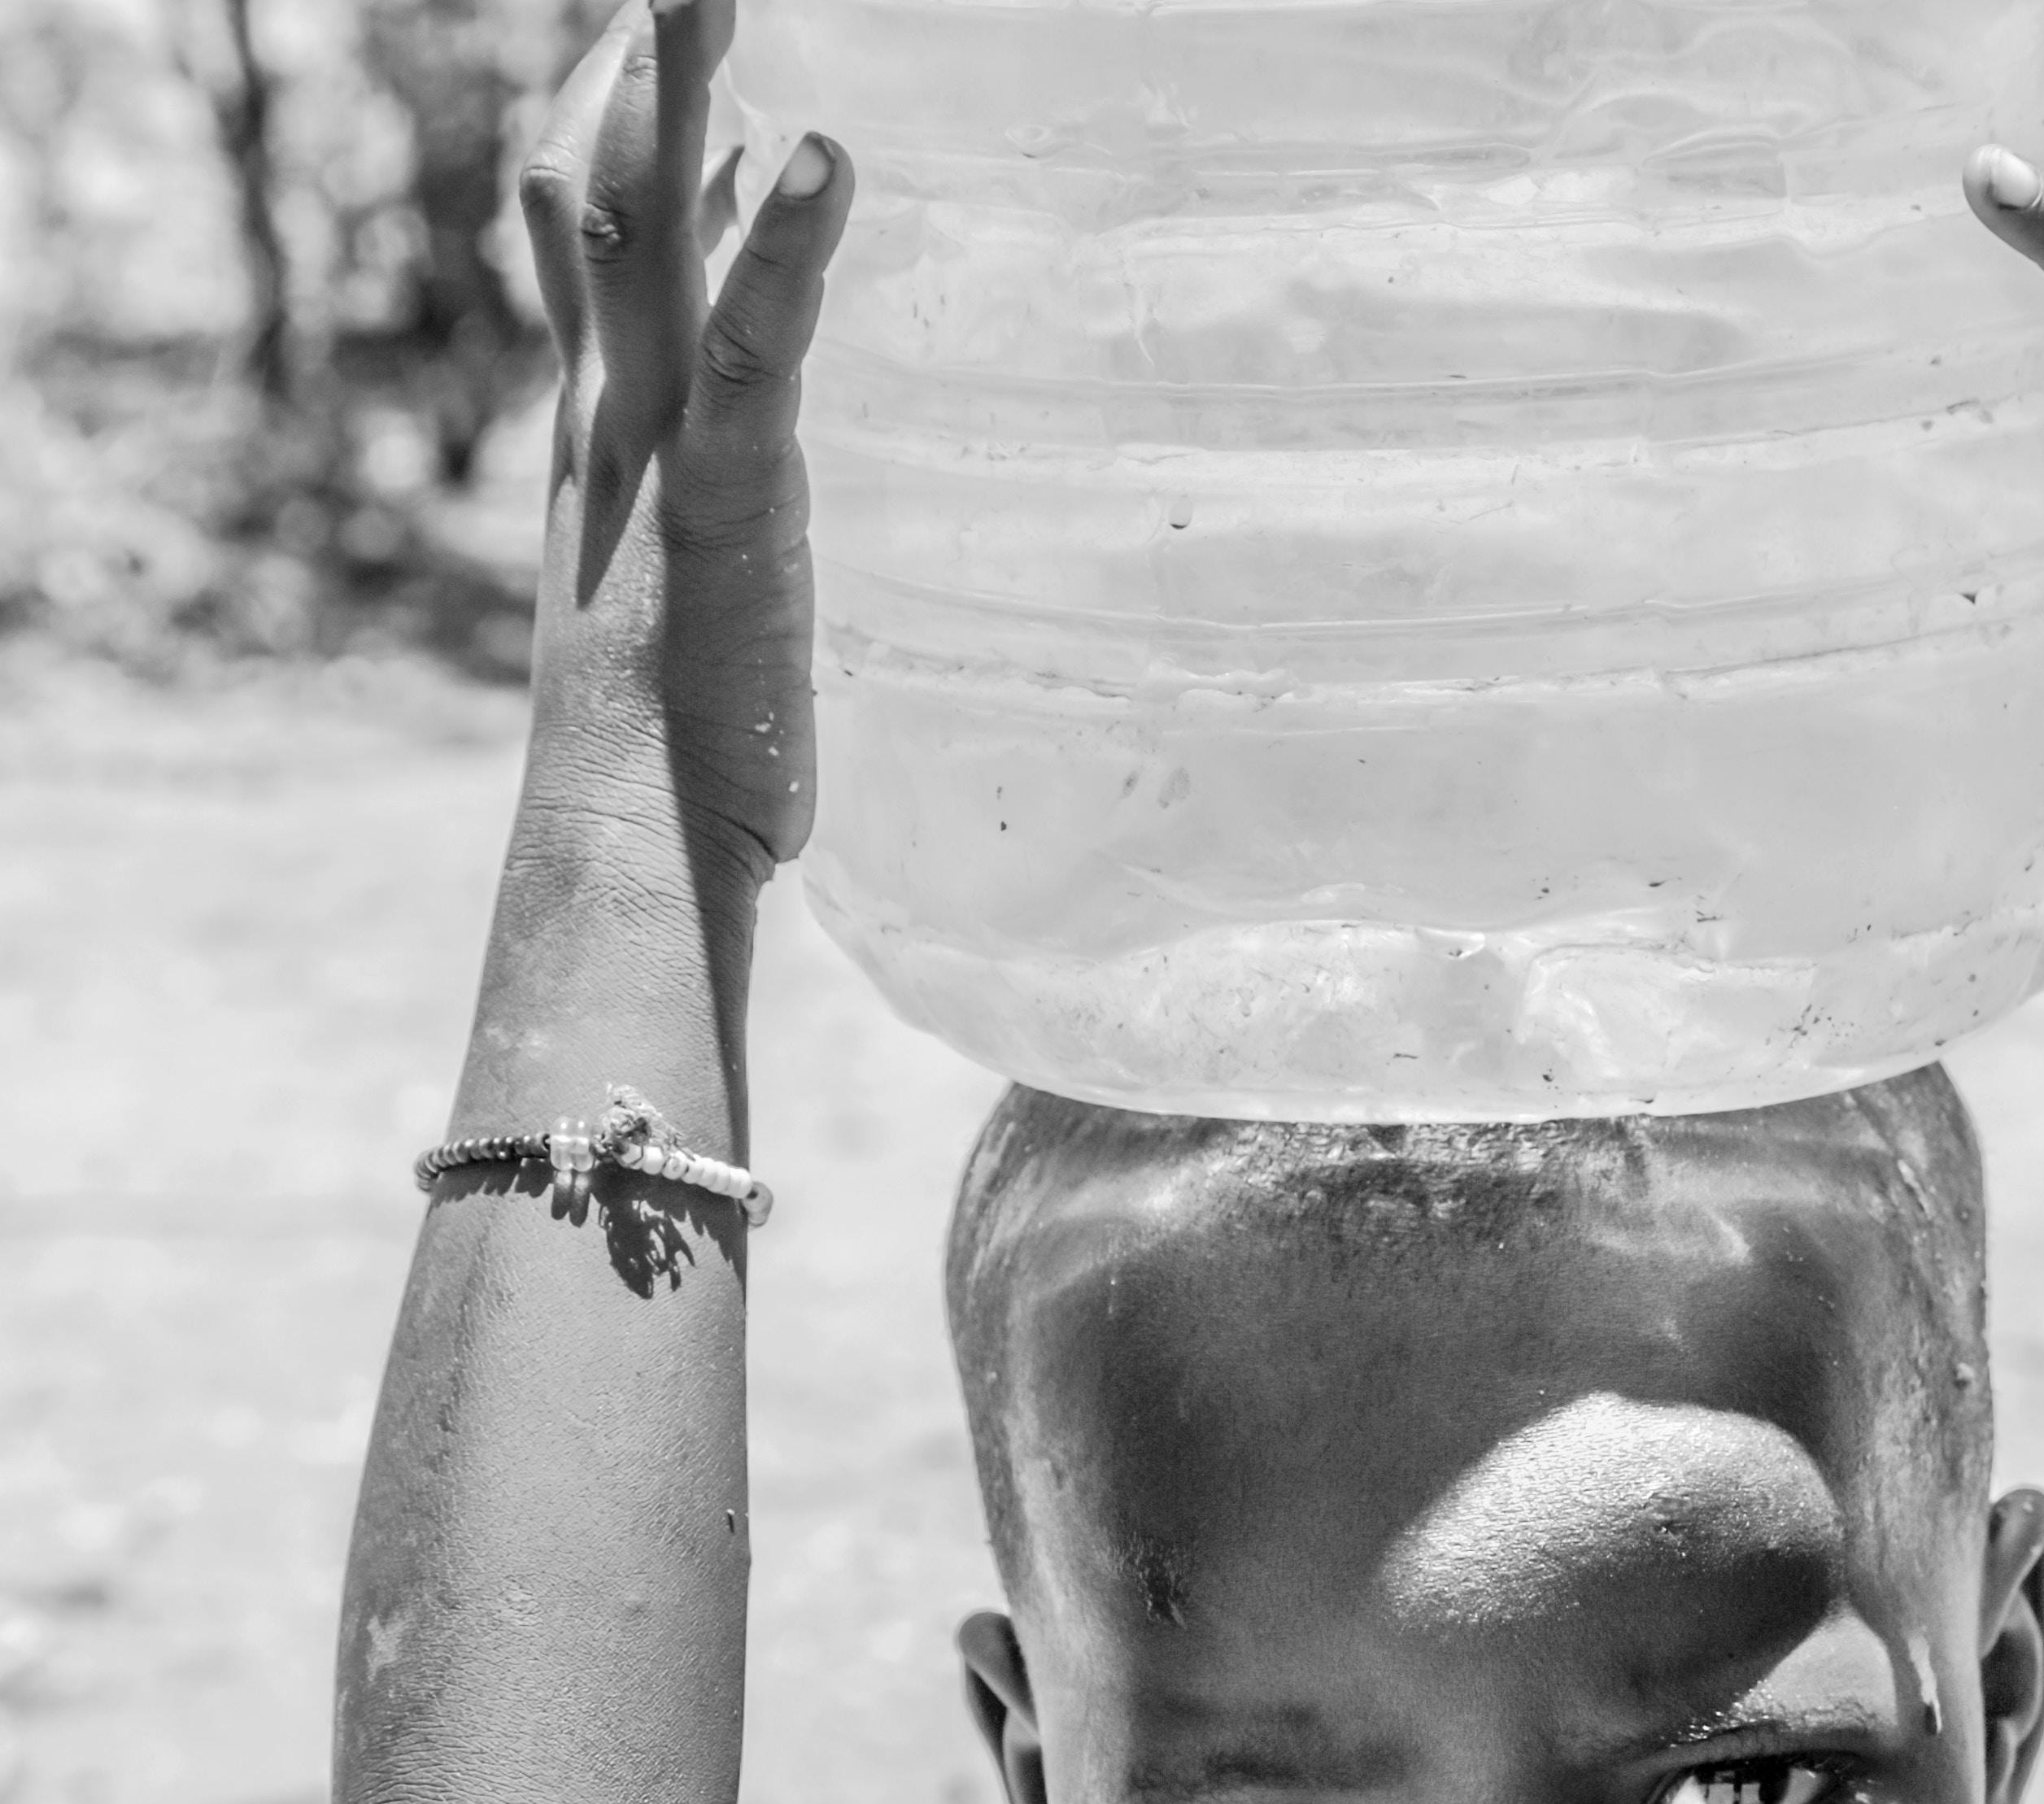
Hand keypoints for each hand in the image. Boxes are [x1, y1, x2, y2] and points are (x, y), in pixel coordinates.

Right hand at [517, 0, 847, 911]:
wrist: (630, 841)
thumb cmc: (674, 743)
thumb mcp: (684, 588)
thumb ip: (696, 518)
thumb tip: (732, 473)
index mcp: (606, 430)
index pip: (581, 245)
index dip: (595, 129)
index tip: (621, 36)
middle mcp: (612, 412)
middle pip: (607, 195)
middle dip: (637, 72)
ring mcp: (658, 442)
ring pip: (656, 231)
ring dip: (683, 97)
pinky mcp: (726, 489)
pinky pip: (757, 342)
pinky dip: (786, 244)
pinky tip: (821, 149)